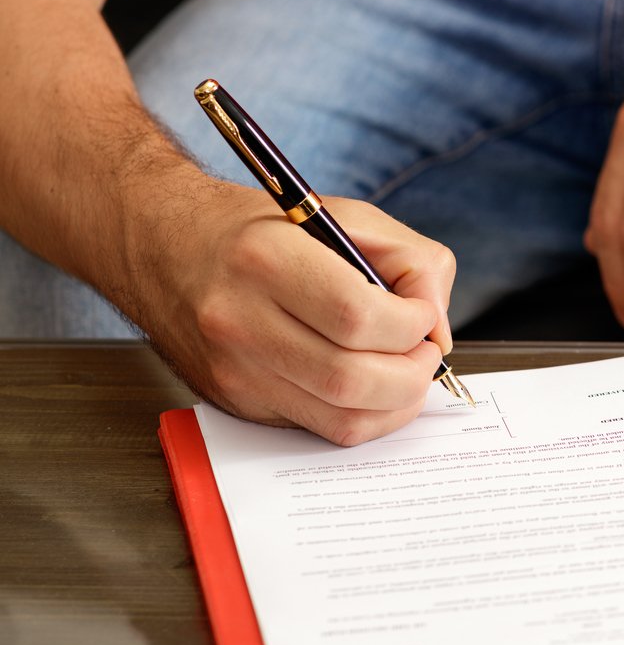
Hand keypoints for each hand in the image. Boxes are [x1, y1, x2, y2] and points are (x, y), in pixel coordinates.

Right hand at [131, 177, 456, 446]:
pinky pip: (318, 427)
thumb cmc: (264, 228)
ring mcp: (233, 370)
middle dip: (413, 373)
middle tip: (426, 352)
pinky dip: (363, 414)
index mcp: (265, 260)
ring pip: (340, 418)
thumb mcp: (346, 216)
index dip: (412, 325)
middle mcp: (239, 320)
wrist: (163, 245)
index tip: (425, 316)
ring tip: (407, 369)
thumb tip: (439, 328)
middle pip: (352, 379)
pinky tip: (373, 385)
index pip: (358, 317)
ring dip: (396, 403)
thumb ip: (414, 262)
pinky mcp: (235, 401)